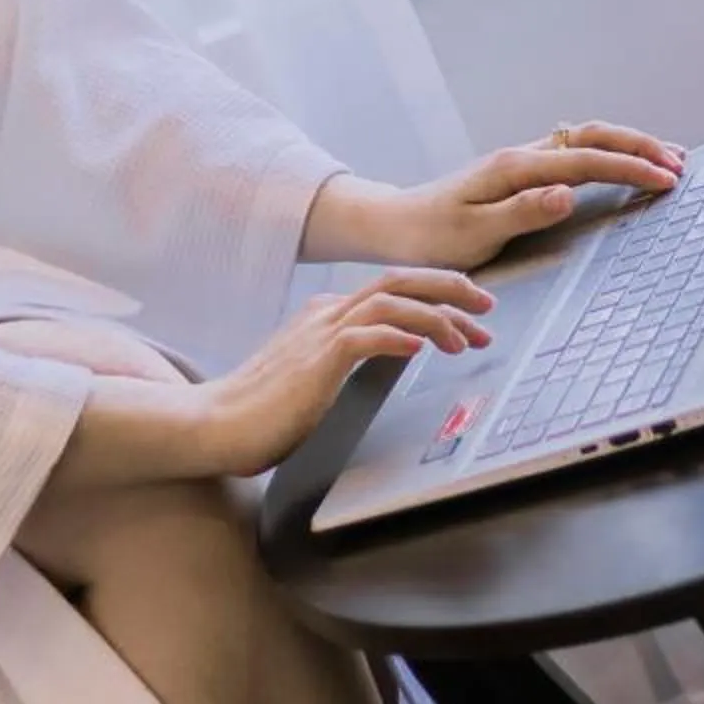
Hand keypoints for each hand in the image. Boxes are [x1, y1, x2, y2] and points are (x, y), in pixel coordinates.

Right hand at [197, 268, 494, 475]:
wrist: (215, 424)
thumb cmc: (261, 411)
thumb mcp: (313, 376)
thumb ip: (345, 357)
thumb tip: (390, 351)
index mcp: (326, 315)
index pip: (393, 289)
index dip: (438, 297)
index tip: (469, 319)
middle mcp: (327, 314)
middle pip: (400, 279)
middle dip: (450, 288)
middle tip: (487, 307)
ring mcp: (320, 334)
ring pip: (391, 301)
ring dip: (436, 314)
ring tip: (466, 336)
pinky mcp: (316, 361)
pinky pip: (366, 336)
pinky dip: (400, 336)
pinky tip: (424, 347)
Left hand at [302, 122, 686, 271]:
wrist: (395, 226)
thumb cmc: (431, 236)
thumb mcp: (474, 233)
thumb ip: (523, 212)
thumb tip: (568, 192)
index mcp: (515, 167)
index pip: (586, 161)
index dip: (630, 168)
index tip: (666, 178)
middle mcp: (522, 155)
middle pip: (592, 136)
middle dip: (639, 146)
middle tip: (680, 163)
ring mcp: (522, 160)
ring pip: (585, 139)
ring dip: (626, 145)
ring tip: (666, 158)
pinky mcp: (521, 171)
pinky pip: (574, 152)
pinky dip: (606, 153)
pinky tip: (621, 164)